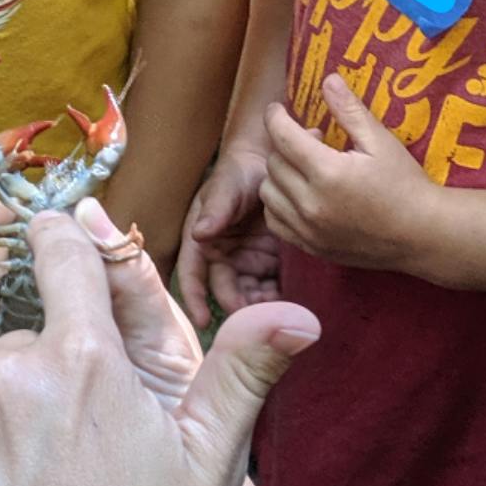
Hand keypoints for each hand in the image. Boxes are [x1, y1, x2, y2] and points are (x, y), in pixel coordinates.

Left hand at [0, 206, 318, 485]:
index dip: (61, 247)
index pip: (59, 252)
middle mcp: (5, 376)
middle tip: (68, 459)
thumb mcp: (209, 466)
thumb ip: (244, 371)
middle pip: (17, 346)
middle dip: (40, 383)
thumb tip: (301, 312)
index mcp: (84, 359)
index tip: (59, 252)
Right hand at [176, 143, 280, 328]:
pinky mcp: (270, 262)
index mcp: (202, 241)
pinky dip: (280, 296)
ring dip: (261, 306)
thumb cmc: (240, 172)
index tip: (204, 322)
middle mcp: (222, 257)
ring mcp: (247, 262)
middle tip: (257, 319)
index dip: (195, 298)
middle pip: (226, 290)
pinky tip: (293, 301)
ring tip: (279, 310)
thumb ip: (215, 209)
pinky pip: (273, 285)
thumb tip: (199, 233)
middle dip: (239, 307)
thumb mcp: (225, 187)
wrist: (273, 163)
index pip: (193, 274)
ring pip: (250, 293)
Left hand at [261, 74, 438, 270]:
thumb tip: (327, 79)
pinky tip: (301, 194)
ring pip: (268, 193)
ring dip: (279, 175)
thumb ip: (350, 110)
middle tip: (315, 141)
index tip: (278, 109)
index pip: (282, 136)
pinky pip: (275, 221)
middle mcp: (311, 203)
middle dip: (286, 145)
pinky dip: (279, 204)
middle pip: (274, 163)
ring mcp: (308, 229)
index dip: (275, 117)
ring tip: (307, 169)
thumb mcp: (381, 141)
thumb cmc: (406, 184)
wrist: (422, 235)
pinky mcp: (310, 246)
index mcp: (328, 172)